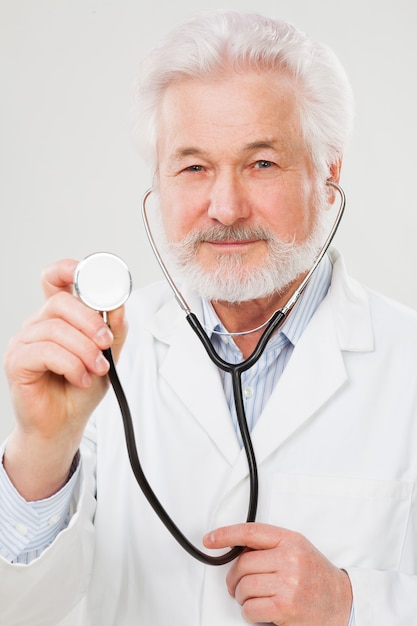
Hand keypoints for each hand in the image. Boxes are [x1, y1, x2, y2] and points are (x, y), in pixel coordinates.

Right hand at [3, 258, 127, 498]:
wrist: (64, 425)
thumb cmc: (80, 389)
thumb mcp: (107, 356)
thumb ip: (114, 330)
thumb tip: (119, 305)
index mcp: (59, 317)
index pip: (55, 280)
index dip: (68, 269)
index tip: (89, 272)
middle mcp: (39, 324)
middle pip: (61, 301)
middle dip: (90, 321)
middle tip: (106, 343)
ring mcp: (25, 341)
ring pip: (57, 329)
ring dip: (85, 350)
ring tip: (96, 369)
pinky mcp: (17, 361)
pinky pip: (46, 352)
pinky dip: (71, 365)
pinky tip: (80, 378)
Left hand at [204, 523, 351, 625]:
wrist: (342, 602)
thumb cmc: (316, 576)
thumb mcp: (297, 549)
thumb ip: (270, 545)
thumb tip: (236, 548)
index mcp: (290, 540)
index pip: (251, 532)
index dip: (226, 534)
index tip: (210, 539)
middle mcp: (290, 559)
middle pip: (242, 564)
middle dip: (234, 578)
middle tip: (238, 585)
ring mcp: (288, 584)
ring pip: (243, 587)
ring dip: (243, 597)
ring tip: (255, 598)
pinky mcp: (284, 608)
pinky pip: (250, 608)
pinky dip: (249, 612)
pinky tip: (261, 609)